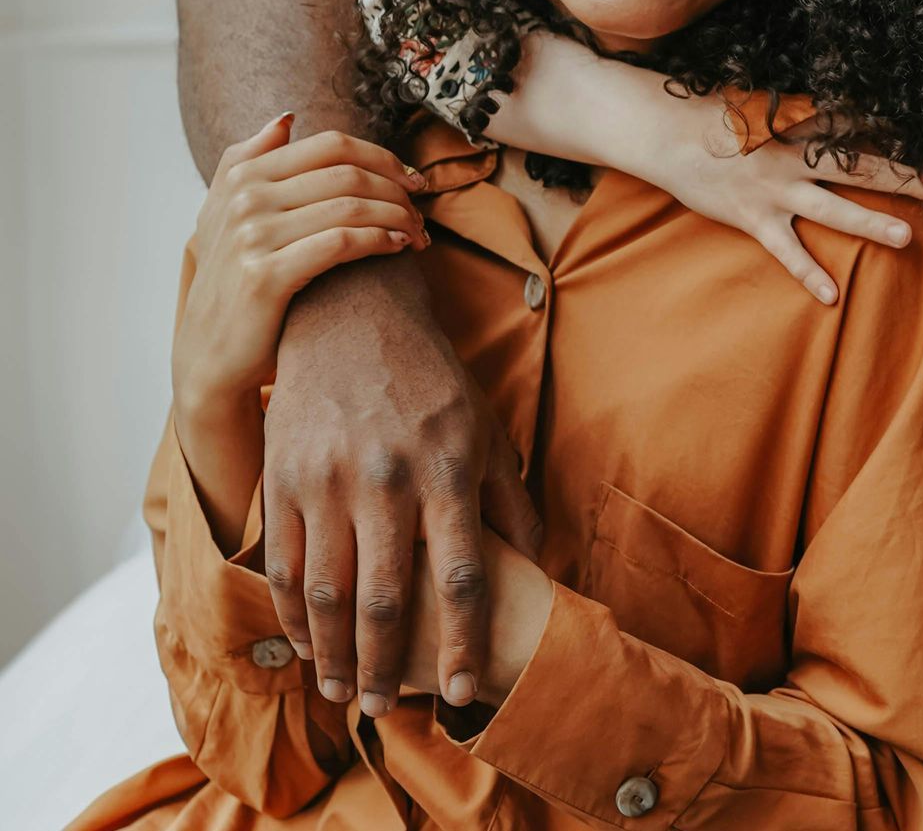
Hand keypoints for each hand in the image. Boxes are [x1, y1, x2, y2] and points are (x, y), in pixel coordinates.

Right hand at [172, 114, 429, 413]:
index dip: (383, 157)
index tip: (413, 180)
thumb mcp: (226, 214)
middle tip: (420, 213)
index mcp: (241, 175)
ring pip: (351, 205)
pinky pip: (342, 242)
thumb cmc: (232, 281)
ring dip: (398, 217)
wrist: (209, 356)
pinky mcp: (264, 275)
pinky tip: (397, 247)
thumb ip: (250, 160)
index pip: (332, 145)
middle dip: (396, 190)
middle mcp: (243, 198)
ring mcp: (251, 236)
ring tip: (416, 235)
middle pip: (348, 173)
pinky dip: (380, 240)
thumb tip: (286, 118)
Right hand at [262, 246, 544, 721]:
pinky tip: (309, 643)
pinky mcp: (284, 479)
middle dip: (390, 667)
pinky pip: (285, 566)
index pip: (462, 574)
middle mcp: (387, 478)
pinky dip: (294, 618)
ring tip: (346, 690)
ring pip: (329, 595)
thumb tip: (538, 564)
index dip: (466, 640)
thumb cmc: (428, 377)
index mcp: (446, 467)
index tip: (467, 688)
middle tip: (389, 709)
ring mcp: (329, 480)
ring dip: (337, 656)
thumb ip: (509, 499)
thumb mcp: (484, 426)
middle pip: (387, 600)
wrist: (351, 313)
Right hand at [505, 31, 922, 304]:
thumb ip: (799, 107)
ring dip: (871, 222)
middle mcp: (793, 154)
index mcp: (798, 120)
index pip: (857, 123)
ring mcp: (774, 188)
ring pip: (832, 208)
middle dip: (905, 177)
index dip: (897, 130)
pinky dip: (809, 274)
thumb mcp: (762, 101)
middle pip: (859, 165)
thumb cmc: (714, 115)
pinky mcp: (753, 218)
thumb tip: (839, 104)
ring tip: (908, 237)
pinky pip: (786, 250)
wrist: (663, 132)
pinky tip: (834, 297)